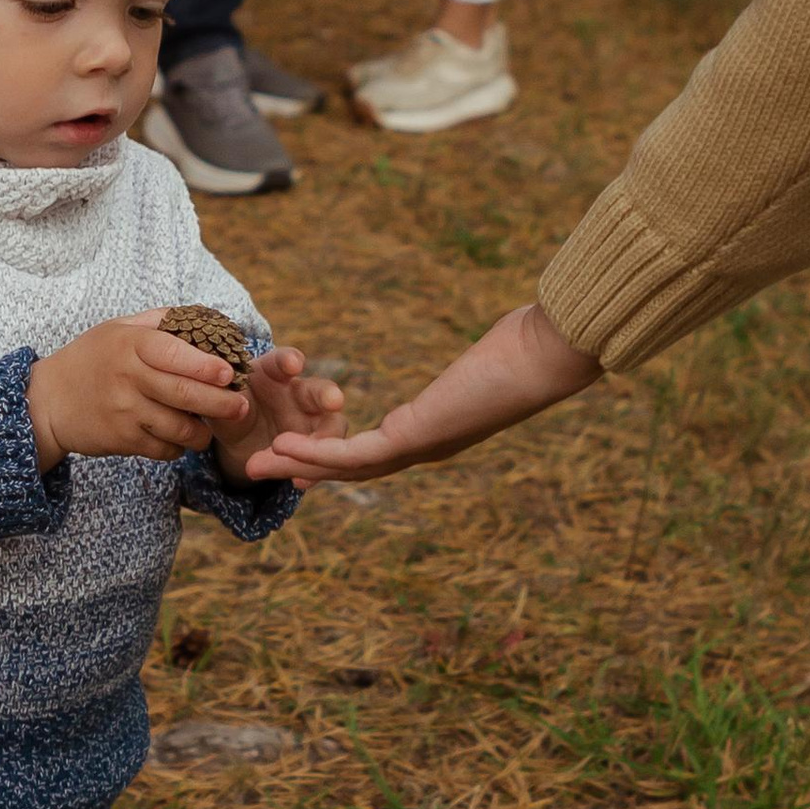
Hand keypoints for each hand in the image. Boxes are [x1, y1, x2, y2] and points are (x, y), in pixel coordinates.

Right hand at [28, 317, 258, 470]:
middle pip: (184, 393)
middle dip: (220, 402)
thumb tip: (205, 316)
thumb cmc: (90, 359)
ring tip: (211, 427)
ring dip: (202, 431)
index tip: (229, 371)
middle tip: (241, 406)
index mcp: (130, 345)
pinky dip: (179, 447)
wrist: (47, 401)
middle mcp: (128, 378)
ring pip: (178, 427)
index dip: (204, 364)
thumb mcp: (117, 328)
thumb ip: (158, 321)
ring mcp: (124, 411)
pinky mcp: (122, 440)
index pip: (174, 353)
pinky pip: (163, 448)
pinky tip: (180, 438)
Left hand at [218, 344, 344, 483]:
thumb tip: (230, 401)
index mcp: (273, 373)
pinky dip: (313, 471)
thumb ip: (225, 404)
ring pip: (331, 425)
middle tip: (334, 401)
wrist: (240, 441)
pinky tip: (300, 481)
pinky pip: (322, 459)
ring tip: (313, 454)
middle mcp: (300, 392)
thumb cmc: (230, 411)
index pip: (282, 362)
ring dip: (326, 439)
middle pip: (319, 390)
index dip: (289, 360)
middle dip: (328, 395)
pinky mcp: (318, 446)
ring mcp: (314, 420)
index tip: (294, 364)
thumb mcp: (221, 408)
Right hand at [268, 298, 600, 488]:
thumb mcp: (498, 352)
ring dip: (300, 466)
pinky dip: (320, 454)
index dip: (335, 457)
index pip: (377, 452)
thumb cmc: (533, 345)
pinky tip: (287, 447)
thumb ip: (488, 355)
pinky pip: (358, 452)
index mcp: (439, 429)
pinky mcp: (420, 434)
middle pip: (355, 468)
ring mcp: (425, 444)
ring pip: (349, 467)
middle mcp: (430, 445)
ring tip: (256, 465)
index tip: (301, 458)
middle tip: (262, 472)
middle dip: (306, 469)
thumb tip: (509, 336)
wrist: (553, 353)